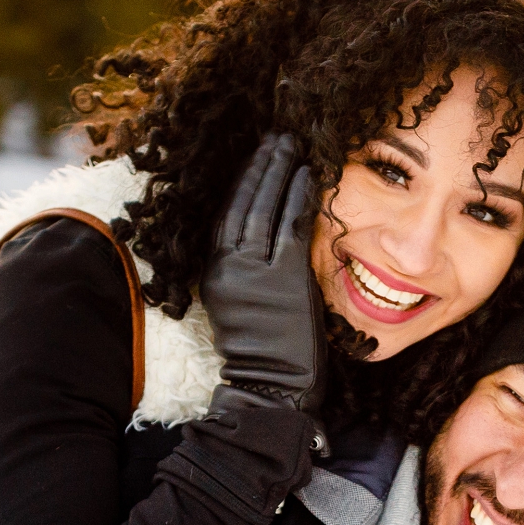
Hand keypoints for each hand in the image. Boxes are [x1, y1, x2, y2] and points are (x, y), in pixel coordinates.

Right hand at [203, 133, 324, 412]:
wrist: (272, 387)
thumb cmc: (265, 353)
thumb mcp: (242, 305)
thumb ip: (246, 270)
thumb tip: (263, 236)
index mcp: (215, 272)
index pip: (225, 215)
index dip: (241, 182)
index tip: (256, 156)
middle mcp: (229, 267)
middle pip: (241, 203)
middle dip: (260, 166)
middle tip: (276, 137)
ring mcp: (255, 273)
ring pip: (264, 209)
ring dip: (279, 172)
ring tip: (291, 146)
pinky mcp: (283, 279)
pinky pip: (292, 228)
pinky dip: (299, 198)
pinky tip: (308, 175)